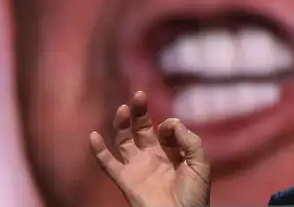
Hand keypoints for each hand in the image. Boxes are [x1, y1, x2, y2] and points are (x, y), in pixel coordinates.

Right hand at [89, 91, 210, 206]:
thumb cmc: (194, 196)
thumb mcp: (200, 163)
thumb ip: (189, 140)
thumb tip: (170, 122)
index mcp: (172, 153)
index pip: (165, 129)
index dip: (168, 125)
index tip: (171, 129)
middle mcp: (153, 157)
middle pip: (141, 129)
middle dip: (140, 111)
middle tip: (138, 96)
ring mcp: (138, 167)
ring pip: (124, 141)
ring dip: (121, 124)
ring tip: (122, 109)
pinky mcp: (126, 180)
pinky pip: (108, 164)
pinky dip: (99, 151)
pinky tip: (93, 135)